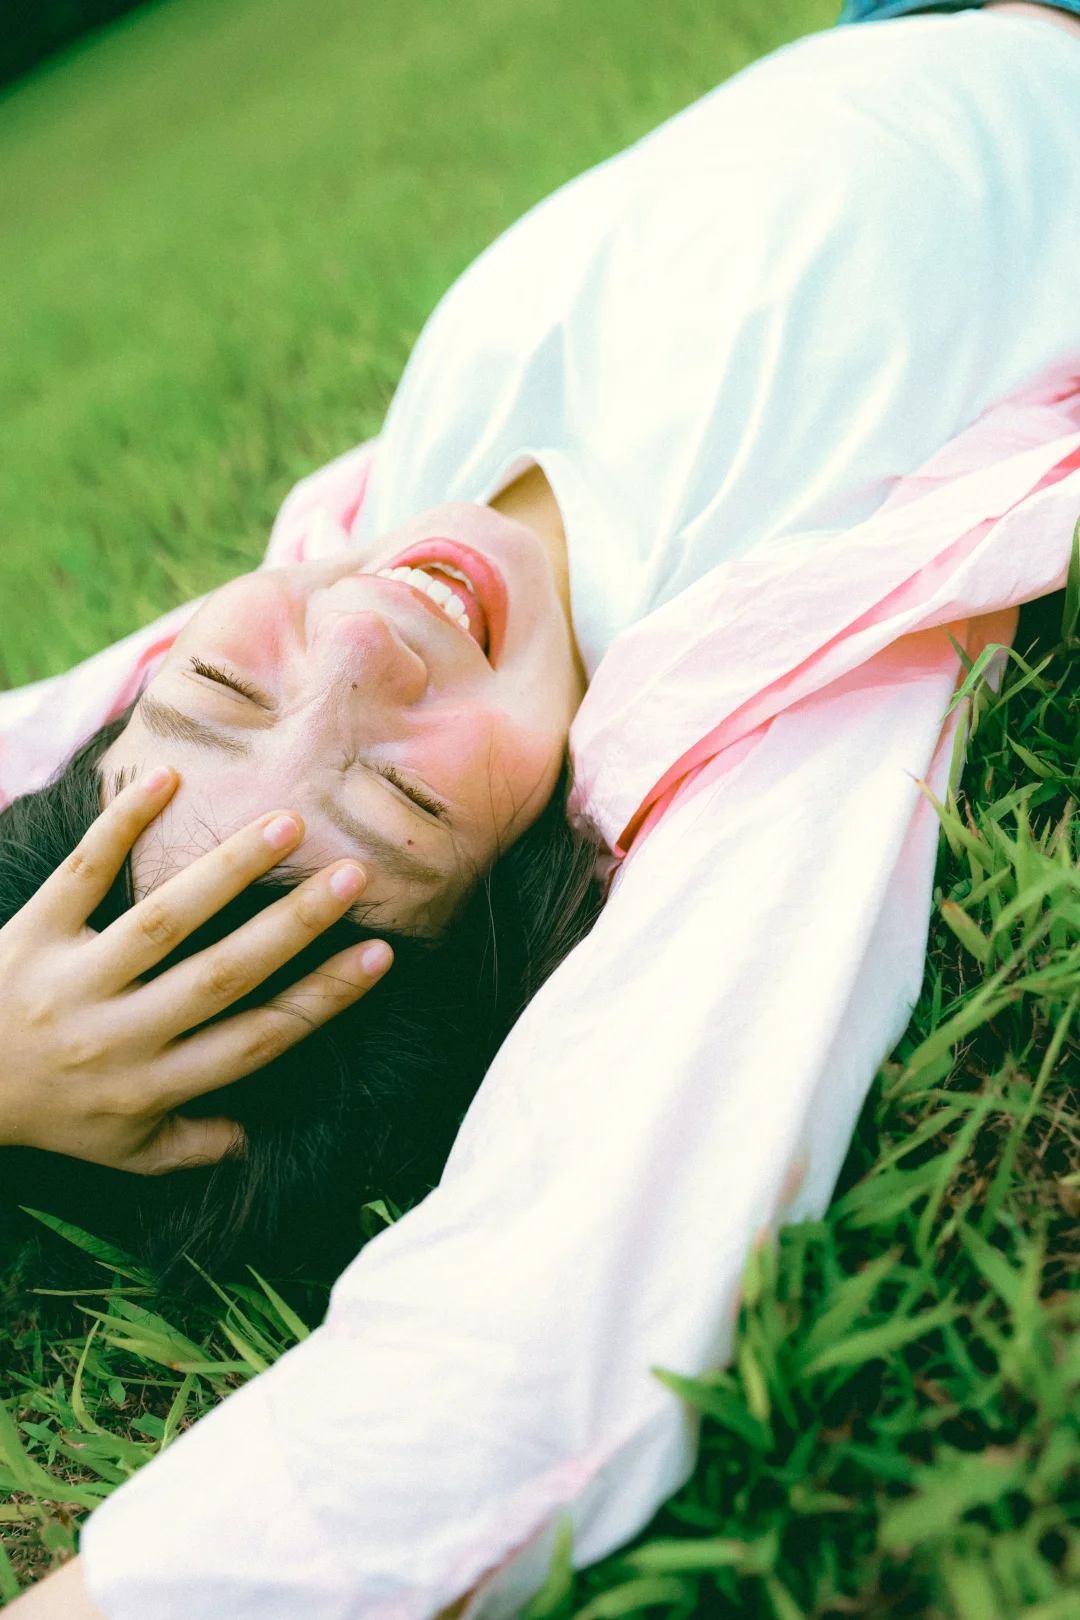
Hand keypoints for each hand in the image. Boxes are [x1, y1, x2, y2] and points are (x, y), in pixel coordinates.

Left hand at [0, 766, 391, 1172]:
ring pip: (160, 922)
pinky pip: (80, 875)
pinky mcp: (28, 936)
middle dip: (293, 925)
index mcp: (153, 1084)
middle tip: (351, 875)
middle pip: (222, 975)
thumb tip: (254, 1137)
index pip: (256, 1040)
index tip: (379, 955)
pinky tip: (167, 781)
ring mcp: (72, 982)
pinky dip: (120, 827)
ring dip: (226, 872)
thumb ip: (192, 1145)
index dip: (321, 999)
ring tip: (284, 823)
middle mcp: (120, 1035)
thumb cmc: (48, 1116)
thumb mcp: (123, 1154)